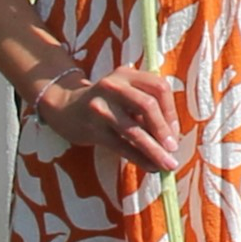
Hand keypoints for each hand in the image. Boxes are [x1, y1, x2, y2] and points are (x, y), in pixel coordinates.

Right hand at [34, 64, 183, 171]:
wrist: (65, 109)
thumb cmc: (107, 104)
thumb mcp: (125, 94)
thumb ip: (146, 108)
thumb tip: (173, 138)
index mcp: (128, 74)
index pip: (159, 87)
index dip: (171, 111)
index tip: (175, 131)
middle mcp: (114, 86)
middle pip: (147, 105)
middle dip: (164, 130)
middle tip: (173, 149)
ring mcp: (101, 106)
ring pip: (134, 130)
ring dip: (154, 150)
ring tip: (168, 165)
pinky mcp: (92, 128)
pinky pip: (121, 145)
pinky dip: (139, 158)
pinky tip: (151, 167)